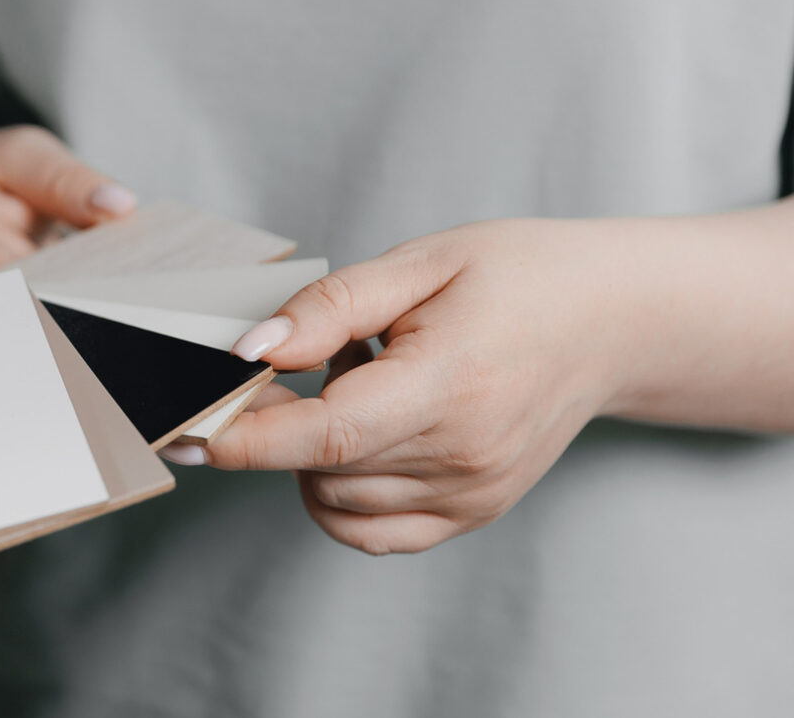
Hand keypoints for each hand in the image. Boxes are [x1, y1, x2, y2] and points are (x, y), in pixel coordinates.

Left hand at [181, 219, 647, 554]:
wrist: (612, 321)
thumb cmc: (518, 277)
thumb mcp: (421, 263)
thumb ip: (329, 310)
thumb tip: (249, 350)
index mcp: (450, 386)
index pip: (323, 437)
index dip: (242, 438)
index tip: (181, 427)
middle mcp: (464, 457)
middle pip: (318, 470)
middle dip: (270, 426)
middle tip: (293, 360)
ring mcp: (472, 495)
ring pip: (334, 502)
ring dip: (309, 453)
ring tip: (357, 382)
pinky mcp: (473, 513)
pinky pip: (372, 530)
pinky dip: (338, 492)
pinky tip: (362, 432)